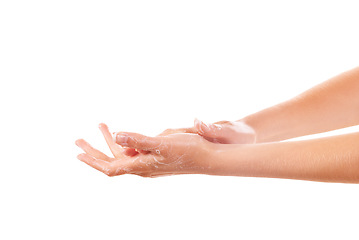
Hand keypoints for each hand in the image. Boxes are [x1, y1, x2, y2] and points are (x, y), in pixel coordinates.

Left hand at [76, 123, 213, 176]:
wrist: (207, 157)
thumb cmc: (187, 150)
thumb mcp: (162, 142)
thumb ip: (138, 139)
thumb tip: (117, 135)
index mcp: (140, 165)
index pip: (110, 167)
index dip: (92, 160)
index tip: (78, 153)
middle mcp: (142, 166)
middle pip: (111, 161)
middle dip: (94, 150)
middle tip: (79, 140)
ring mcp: (148, 163)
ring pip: (122, 154)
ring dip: (109, 142)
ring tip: (101, 126)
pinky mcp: (156, 158)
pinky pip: (133, 151)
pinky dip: (124, 143)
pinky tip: (124, 135)